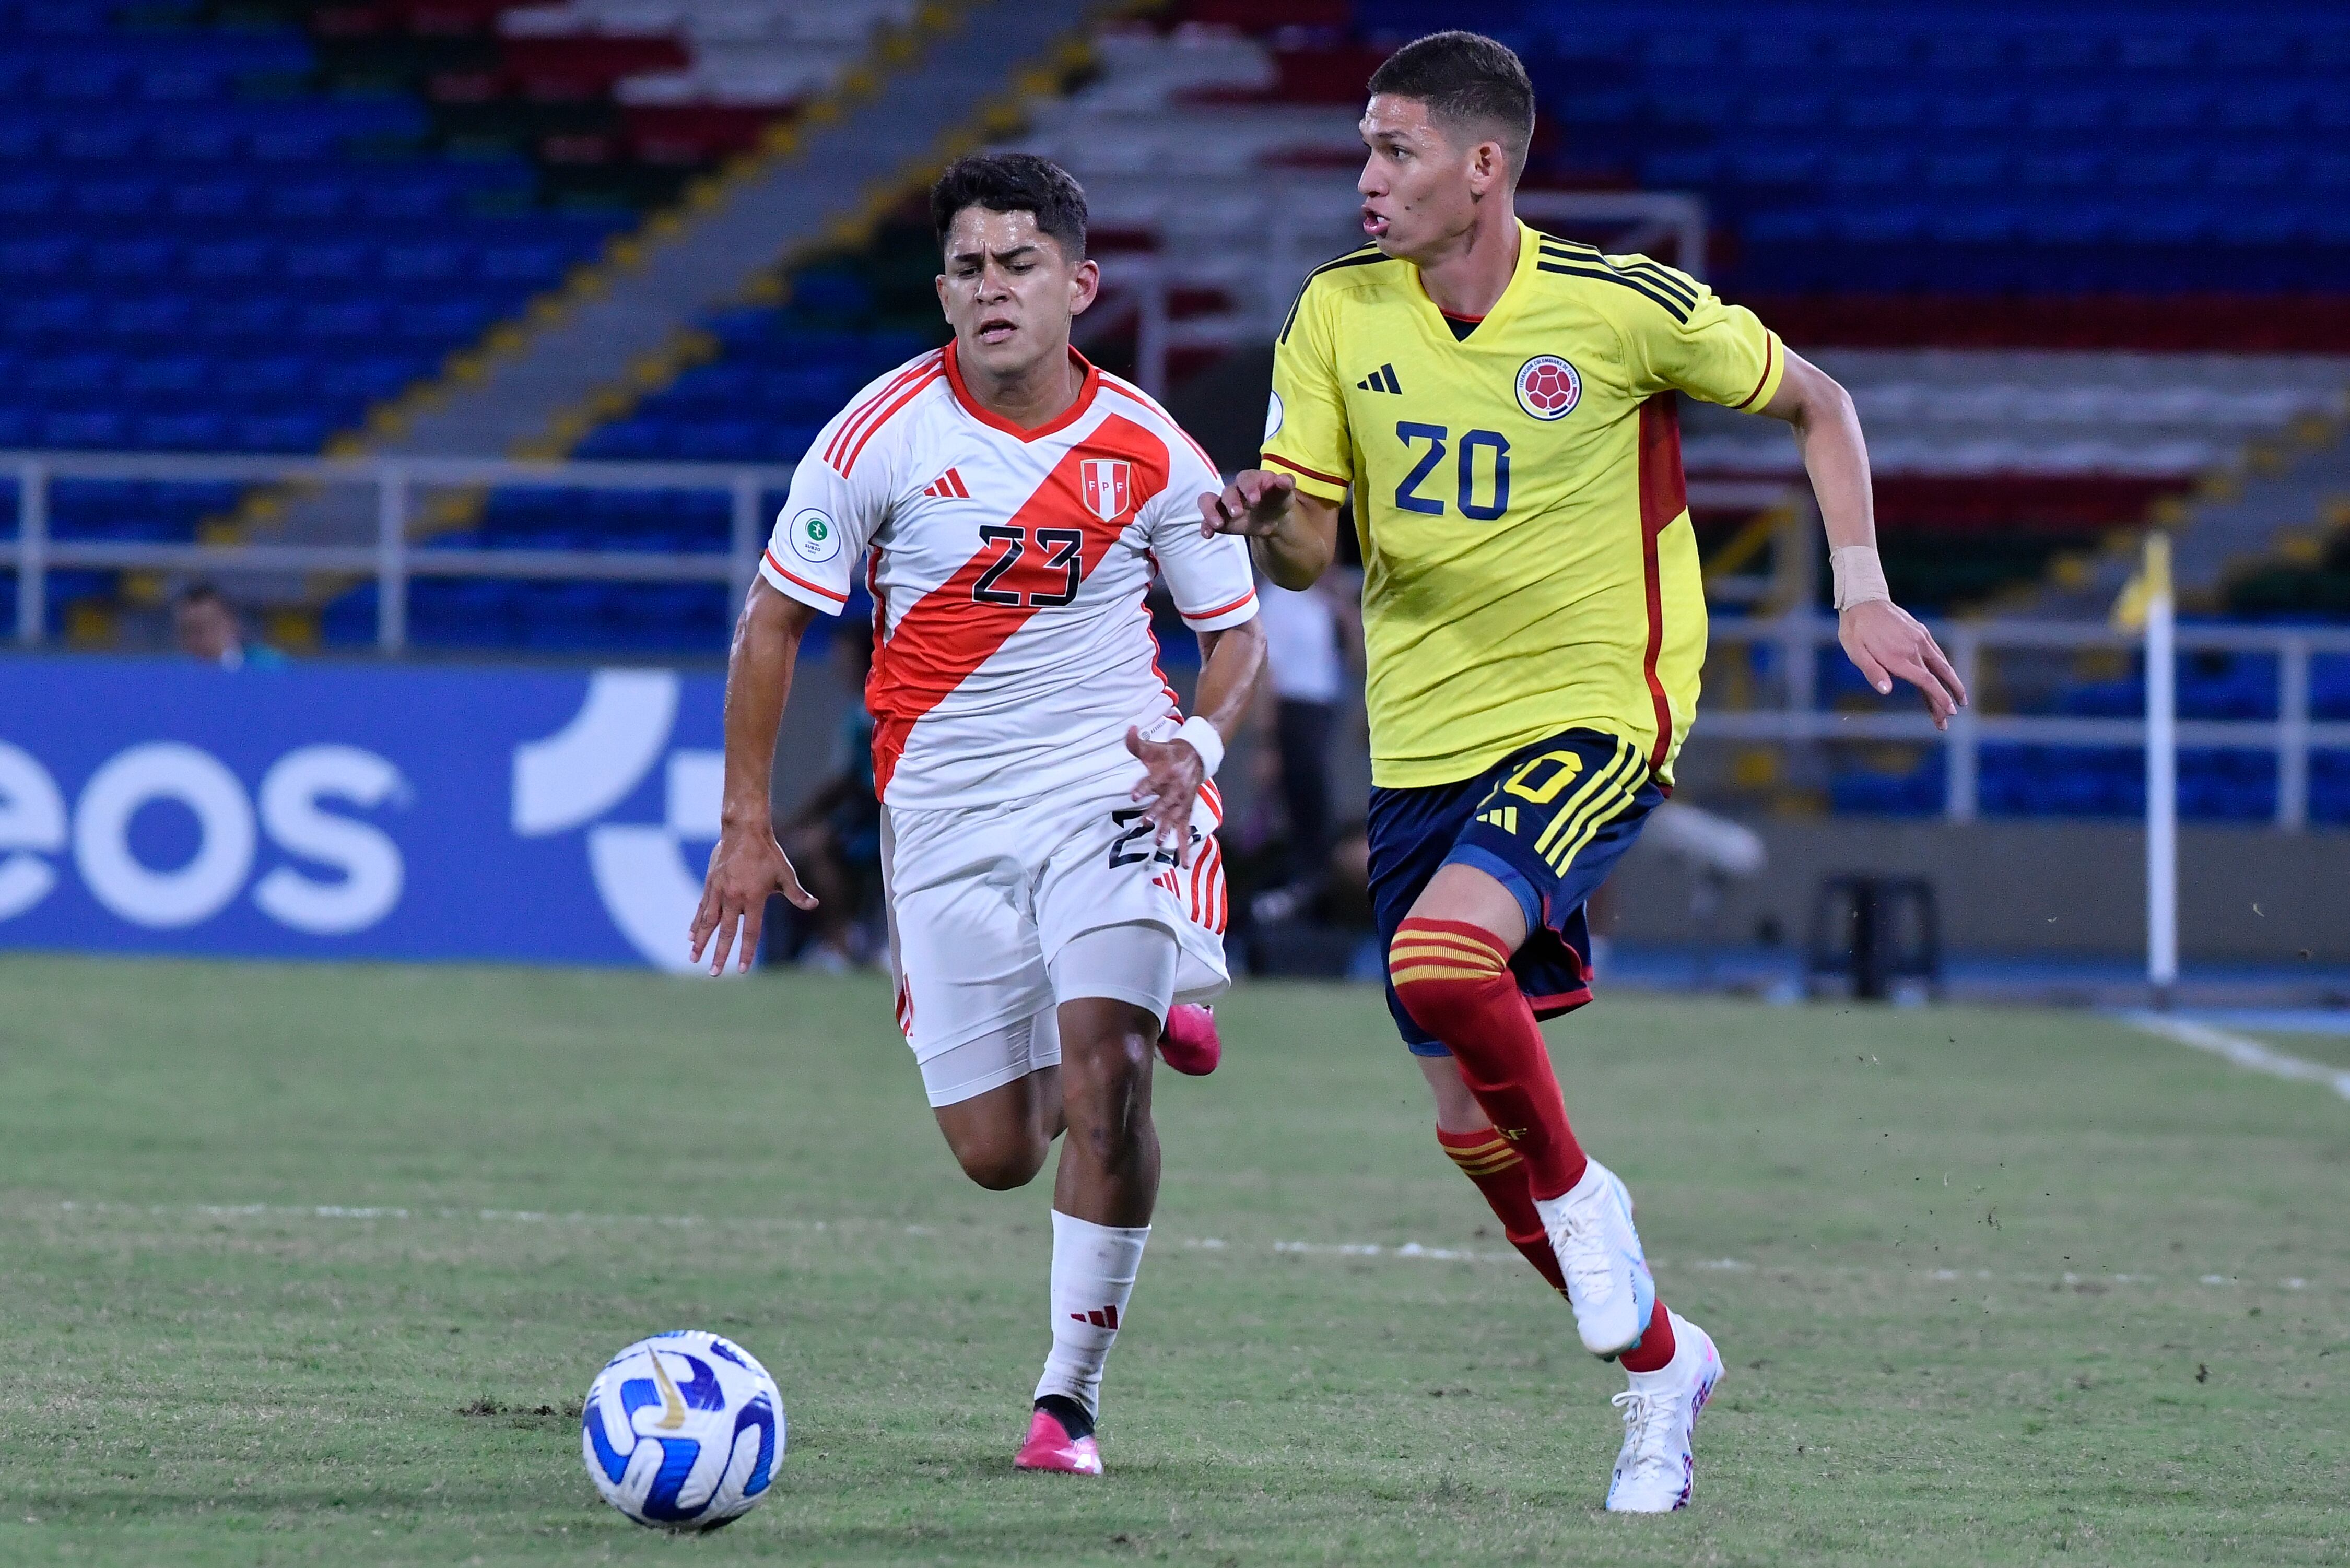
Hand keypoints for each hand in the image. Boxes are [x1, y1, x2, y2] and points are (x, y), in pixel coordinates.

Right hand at [688, 825, 815, 975]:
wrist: (744, 830)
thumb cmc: (768, 853)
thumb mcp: (786, 873)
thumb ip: (796, 893)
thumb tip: (814, 905)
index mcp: (753, 898)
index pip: (750, 932)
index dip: (746, 952)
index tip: (741, 970)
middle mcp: (733, 898)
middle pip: (726, 932)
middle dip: (719, 955)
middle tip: (713, 974)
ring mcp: (719, 891)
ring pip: (707, 922)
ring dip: (700, 942)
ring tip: (693, 958)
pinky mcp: (710, 884)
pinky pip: (701, 908)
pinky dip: (695, 923)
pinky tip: (690, 936)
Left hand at [1125, 725, 1205, 863]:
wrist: (1196, 756)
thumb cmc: (1168, 754)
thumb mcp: (1152, 747)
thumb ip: (1136, 742)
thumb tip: (1129, 729)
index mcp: (1167, 772)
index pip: (1154, 780)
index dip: (1145, 786)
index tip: (1134, 794)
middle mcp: (1176, 788)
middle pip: (1165, 802)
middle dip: (1156, 812)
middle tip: (1145, 821)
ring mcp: (1183, 802)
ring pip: (1175, 817)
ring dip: (1166, 828)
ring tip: (1157, 841)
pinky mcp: (1186, 812)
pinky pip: (1185, 831)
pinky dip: (1184, 848)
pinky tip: (1185, 864)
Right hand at [1197, 469, 1296, 538]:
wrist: (1272, 516)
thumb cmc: (1276, 500)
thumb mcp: (1285, 493)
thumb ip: (1285, 485)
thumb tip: (1285, 480)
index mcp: (1250, 480)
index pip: (1246, 479)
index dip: (1248, 487)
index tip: (1254, 500)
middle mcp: (1234, 489)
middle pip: (1228, 491)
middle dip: (1231, 502)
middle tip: (1237, 514)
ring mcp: (1223, 503)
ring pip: (1209, 501)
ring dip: (1210, 511)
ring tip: (1217, 524)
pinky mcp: (1218, 517)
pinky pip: (1206, 520)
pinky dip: (1205, 526)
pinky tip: (1208, 535)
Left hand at [1840, 600, 1967, 729]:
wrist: (1863, 600)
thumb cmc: (1855, 630)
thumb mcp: (1855, 652)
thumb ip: (1871, 671)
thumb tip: (1886, 691)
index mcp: (1898, 657)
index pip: (1926, 681)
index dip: (1939, 697)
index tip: (1949, 712)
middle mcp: (1914, 648)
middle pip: (1938, 676)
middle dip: (1949, 696)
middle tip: (1953, 715)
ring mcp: (1920, 638)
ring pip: (1942, 664)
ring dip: (1952, 682)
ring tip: (1959, 698)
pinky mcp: (1920, 631)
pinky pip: (1937, 652)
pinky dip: (1945, 666)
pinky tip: (1946, 675)